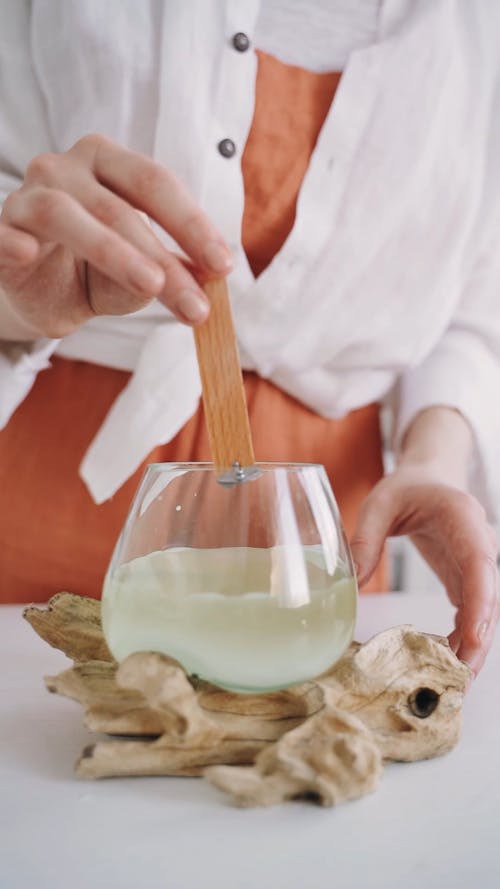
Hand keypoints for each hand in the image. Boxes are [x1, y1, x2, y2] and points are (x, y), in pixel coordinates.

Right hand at [0, 134, 231, 336]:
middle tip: (196, 306)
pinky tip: (25, 252)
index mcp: (108, 163)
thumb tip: (209, 278)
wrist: (37, 293)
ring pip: (65, 214)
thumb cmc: (93, 272)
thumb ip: (169, 270)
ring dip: (112, 250)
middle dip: (164, 260)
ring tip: (149, 287)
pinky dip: (12, 241)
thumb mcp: (139, 273)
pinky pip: (3, 234)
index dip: (192, 224)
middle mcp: (65, 169)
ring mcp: (26, 197)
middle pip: (120, 208)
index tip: (224, 267)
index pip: (155, 183)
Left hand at [350, 464, 499, 675]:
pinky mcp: (467, 579)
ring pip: (484, 611)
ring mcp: (477, 564)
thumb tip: (352, 584)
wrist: (429, 480)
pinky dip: (462, 638)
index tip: (473, 634)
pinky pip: (471, 613)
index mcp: (462, 517)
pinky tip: (445, 662)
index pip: (479, 561)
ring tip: (452, 682)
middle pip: (488, 596)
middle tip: (460, 677)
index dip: (480, 599)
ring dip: (472, 646)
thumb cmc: (406, 488)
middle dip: (478, 638)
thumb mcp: (378, 504)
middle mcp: (480, 542)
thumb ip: (365, 539)